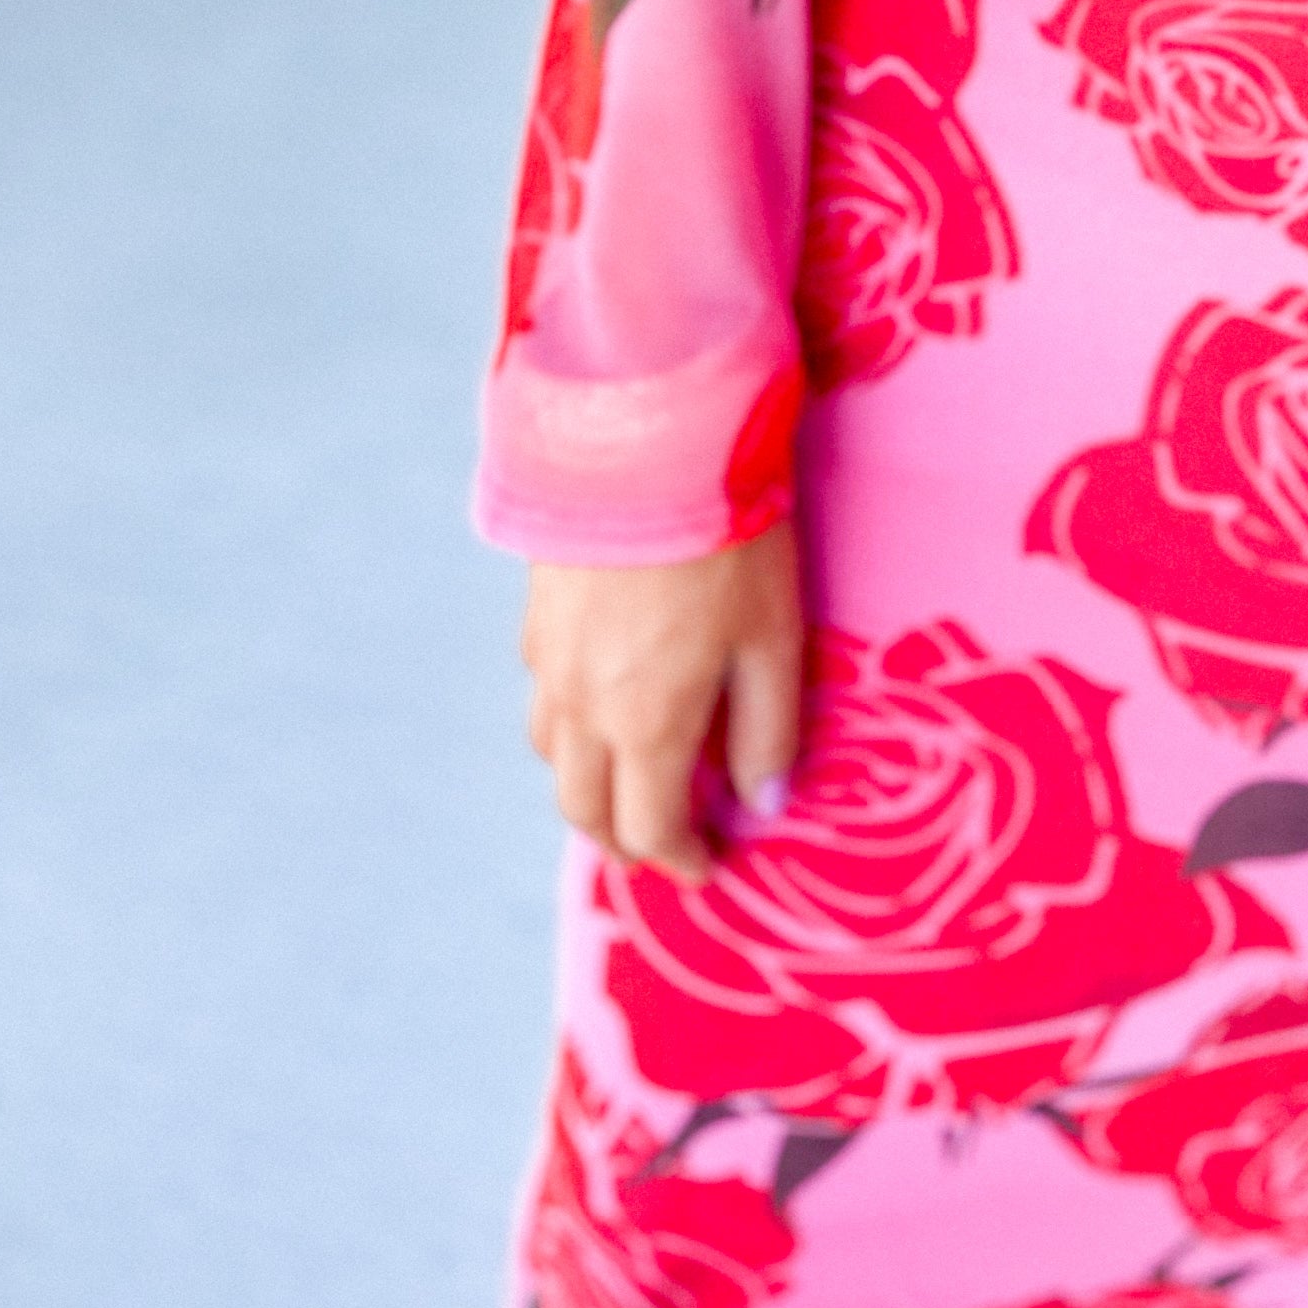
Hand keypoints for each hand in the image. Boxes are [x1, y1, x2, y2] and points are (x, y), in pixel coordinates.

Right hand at [520, 527, 802, 884]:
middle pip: (585, 810)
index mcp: (645, 724)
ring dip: (590, 785)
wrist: (643, 441)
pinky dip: (569, 724)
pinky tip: (605, 696)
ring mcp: (548, 660)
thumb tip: (762, 804)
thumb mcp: (771, 637)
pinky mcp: (536, 614)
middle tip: (667, 840)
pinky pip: (541, 695)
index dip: (681, 861)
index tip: (710, 866)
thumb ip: (767, 729)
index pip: (650, 829)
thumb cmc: (724, 539)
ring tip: (634, 776)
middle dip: (625, 841)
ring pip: (552, 757)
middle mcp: (582, 706)